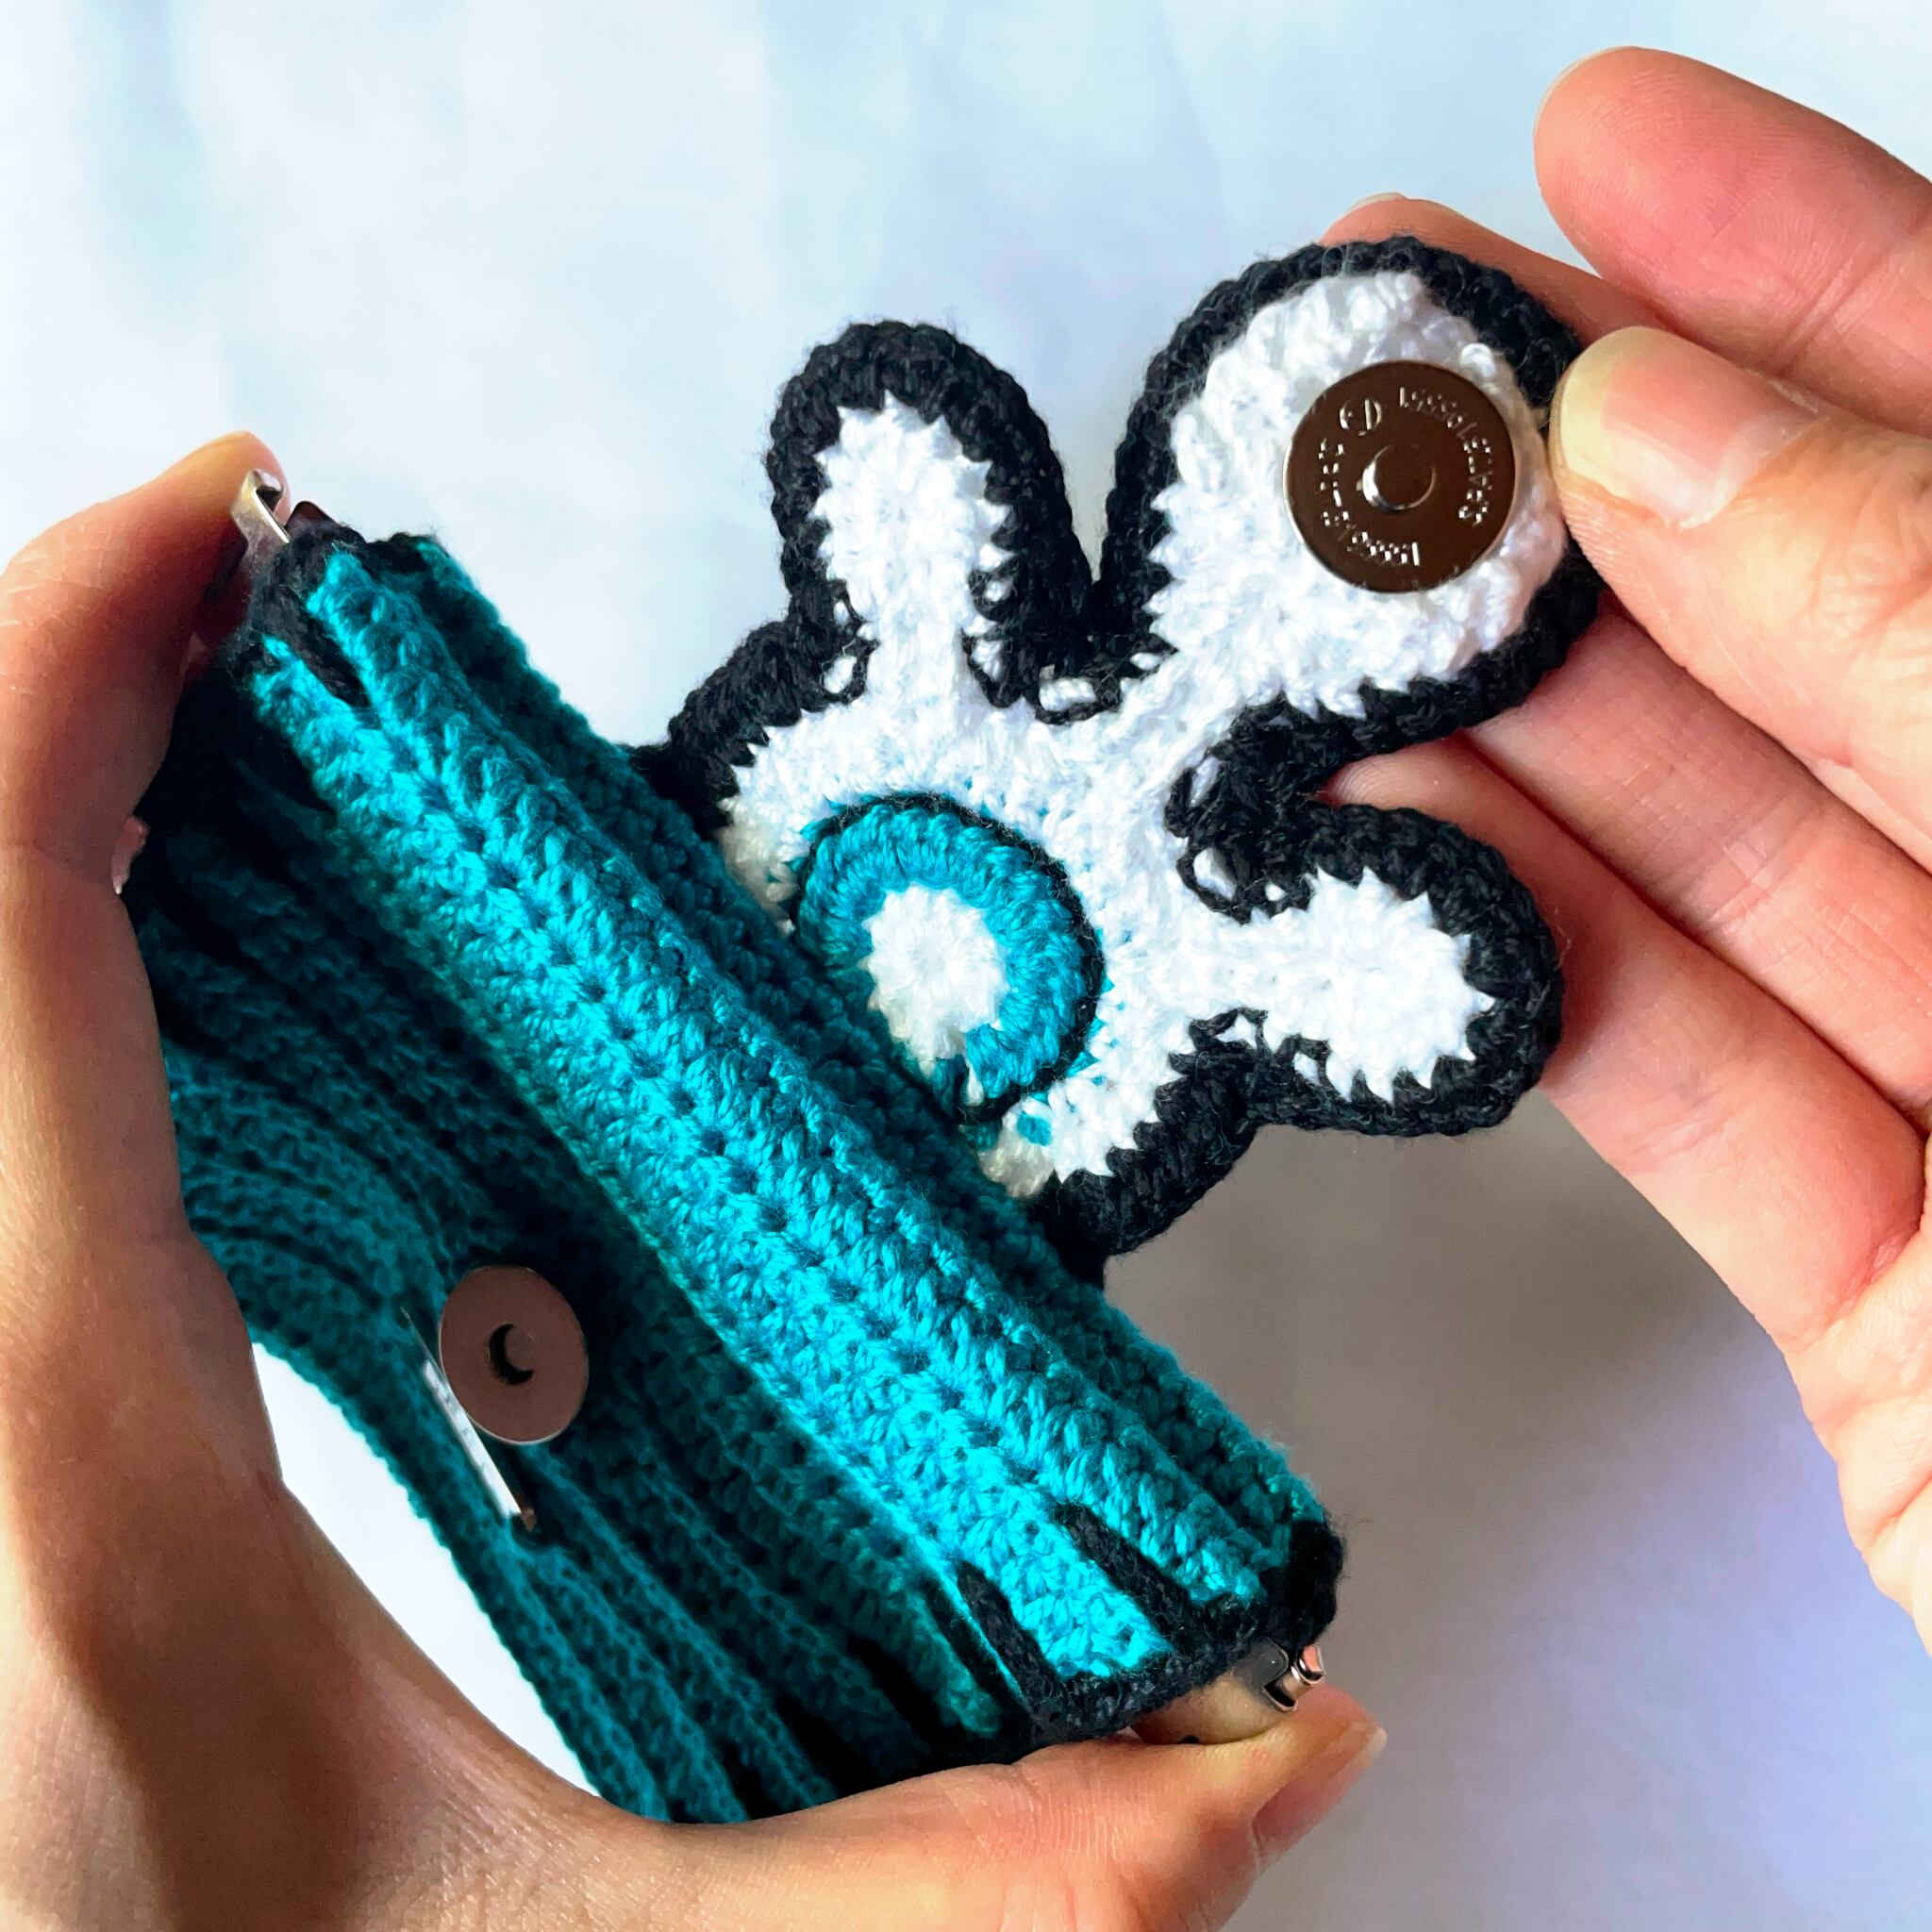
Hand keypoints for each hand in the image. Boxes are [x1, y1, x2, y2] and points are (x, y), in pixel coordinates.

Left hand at [0, 437, 1378, 1929]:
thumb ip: (926, 1896)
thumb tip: (1251, 1774)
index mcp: (54, 1428)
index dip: (74, 640)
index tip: (228, 509)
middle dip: (77, 691)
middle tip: (285, 635)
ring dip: (45, 826)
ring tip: (250, 778)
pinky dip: (29, 972)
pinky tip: (172, 1016)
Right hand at [1331, 48, 1931, 1648]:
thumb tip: (1676, 446)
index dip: (1837, 276)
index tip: (1608, 155)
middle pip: (1872, 650)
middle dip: (1604, 495)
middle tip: (1377, 377)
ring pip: (1755, 873)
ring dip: (1516, 735)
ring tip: (1318, 604)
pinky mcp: (1916, 1326)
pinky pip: (1703, 1103)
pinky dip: (1533, 976)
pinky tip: (1395, 848)